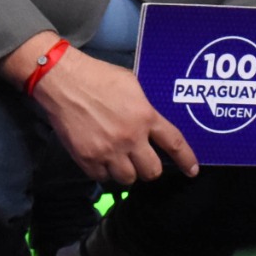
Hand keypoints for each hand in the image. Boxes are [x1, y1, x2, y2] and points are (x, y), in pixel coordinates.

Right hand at [33, 47, 198, 186]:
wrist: (63, 81)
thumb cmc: (97, 77)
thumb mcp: (131, 84)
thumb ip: (144, 107)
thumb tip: (152, 123)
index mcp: (145, 116)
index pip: (174, 144)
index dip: (186, 160)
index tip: (192, 171)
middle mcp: (130, 137)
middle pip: (152, 171)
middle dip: (149, 168)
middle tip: (141, 159)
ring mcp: (108, 151)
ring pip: (128, 178)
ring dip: (126, 171)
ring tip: (118, 157)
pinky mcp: (87, 159)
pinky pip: (102, 178)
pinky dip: (103, 171)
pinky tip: (100, 157)